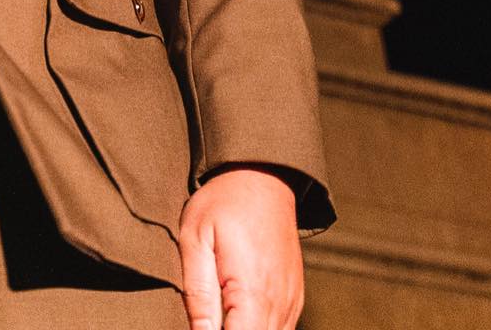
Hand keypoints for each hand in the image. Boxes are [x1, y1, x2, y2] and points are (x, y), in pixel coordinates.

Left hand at [178, 166, 302, 329]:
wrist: (263, 175)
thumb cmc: (223, 203)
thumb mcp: (195, 239)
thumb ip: (197, 294)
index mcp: (253, 293)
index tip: (204, 324)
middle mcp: (279, 304)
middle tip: (210, 313)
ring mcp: (291, 302)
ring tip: (221, 310)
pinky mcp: (294, 297)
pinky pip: (280, 329)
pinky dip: (259, 327)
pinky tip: (237, 311)